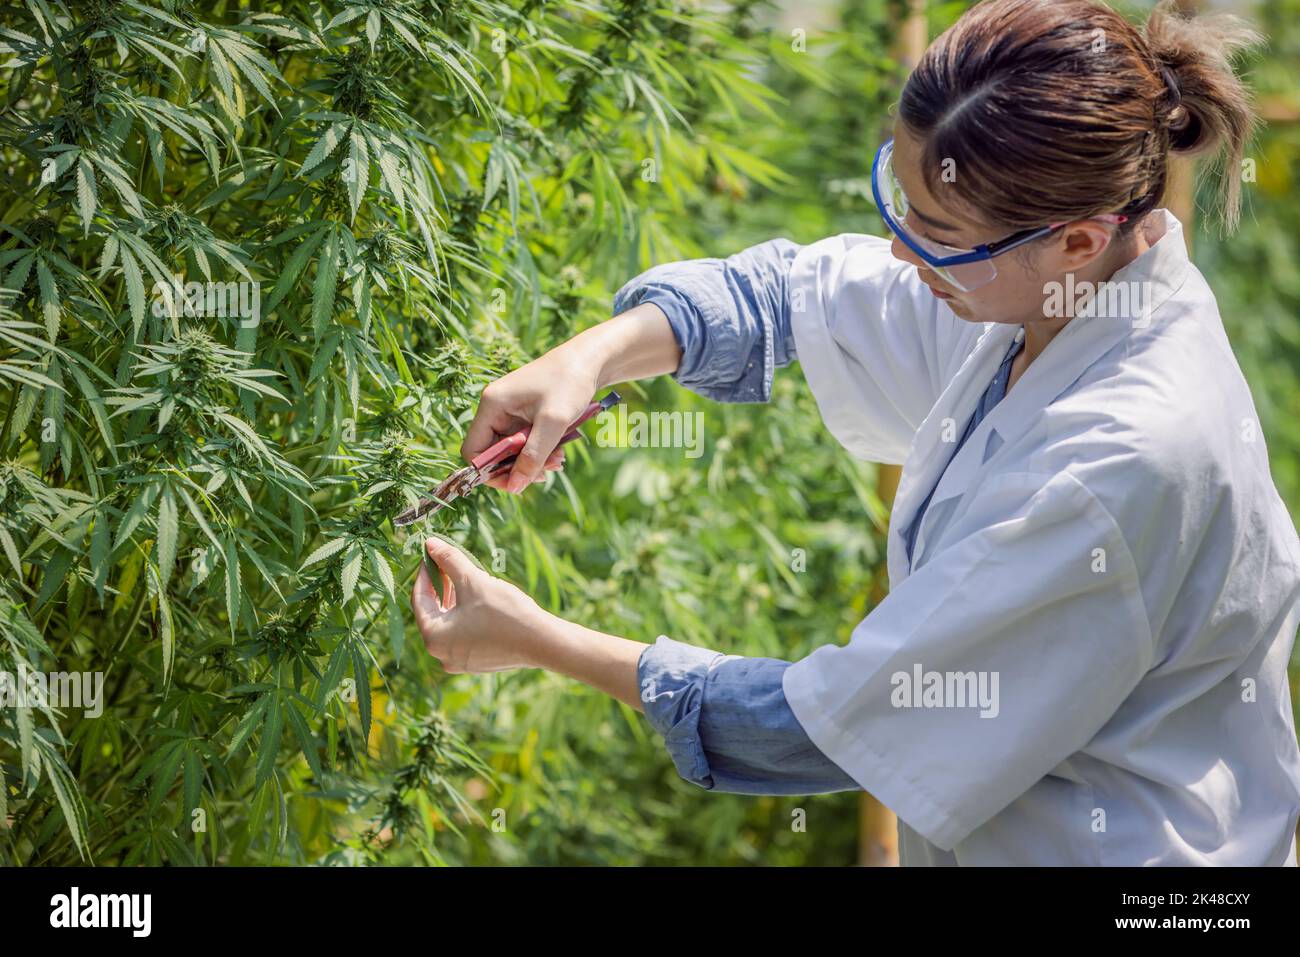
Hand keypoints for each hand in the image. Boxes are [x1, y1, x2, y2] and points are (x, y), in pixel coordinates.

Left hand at [411, 537, 551, 673]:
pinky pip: (463, 634)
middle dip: (439, 586)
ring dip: (453, 599)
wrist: (542, 642)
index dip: (425, 573)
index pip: (419, 600)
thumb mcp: (473, 581)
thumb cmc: (504, 612)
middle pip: (433, 613)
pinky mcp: (477, 662)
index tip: (431, 555)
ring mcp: (460, 661)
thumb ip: (449, 560)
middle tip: (447, 563)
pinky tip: (478, 599)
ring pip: (449, 624)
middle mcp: (442, 655)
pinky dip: (465, 615)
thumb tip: (430, 542)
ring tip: (463, 577)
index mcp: (433, 638)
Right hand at [462, 349, 599, 493]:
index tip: (517, 482)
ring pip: (511, 451)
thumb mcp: (553, 422)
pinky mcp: (524, 415)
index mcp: (492, 405)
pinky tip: (558, 453)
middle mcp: (495, 409)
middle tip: (546, 472)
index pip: (474, 450)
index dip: (490, 472)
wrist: (589, 360)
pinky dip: (539, 452)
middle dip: (518, 468)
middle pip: (493, 454)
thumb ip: (533, 455)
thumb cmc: (570, 383)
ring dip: (532, 462)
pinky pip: (524, 443)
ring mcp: (510, 412)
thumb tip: (515, 487)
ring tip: (558, 461)